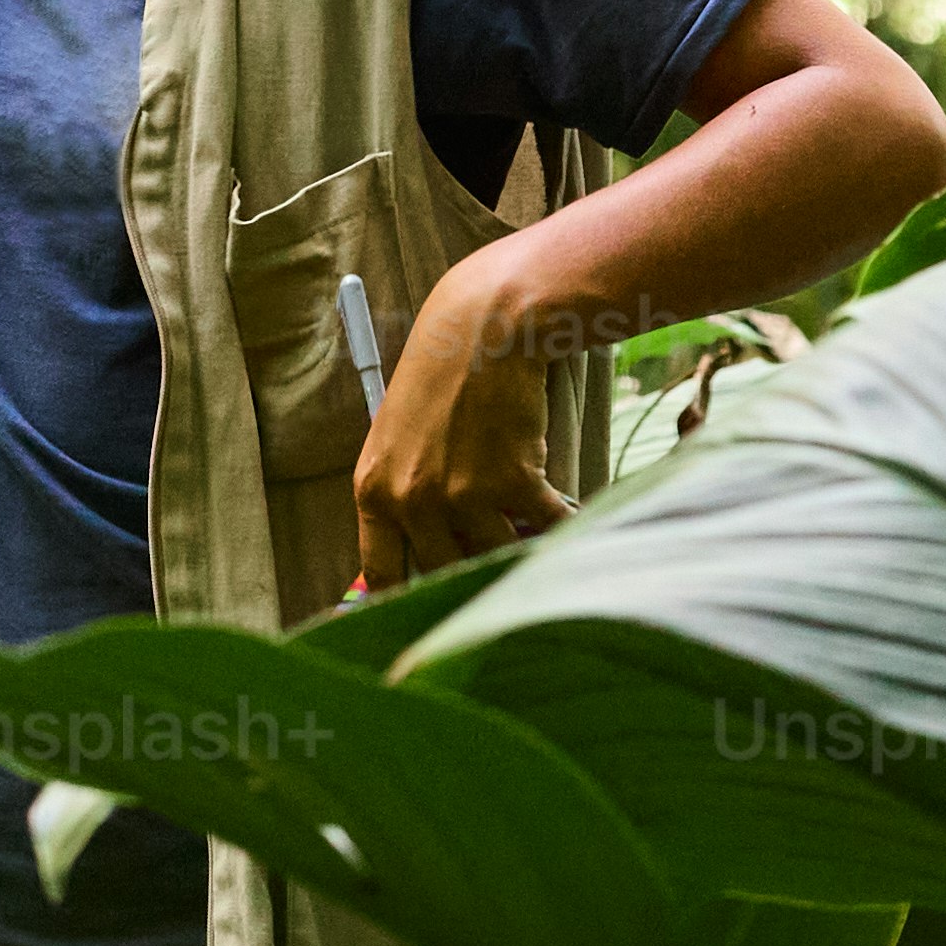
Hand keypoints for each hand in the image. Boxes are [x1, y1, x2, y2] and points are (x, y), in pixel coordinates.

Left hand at [352, 253, 573, 585]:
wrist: (481, 329)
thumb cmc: (438, 380)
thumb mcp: (396, 441)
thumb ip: (402, 498)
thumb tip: (424, 558)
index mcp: (374, 491)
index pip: (382, 575)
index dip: (407, 603)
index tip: (427, 616)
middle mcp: (412, 499)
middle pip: (444, 573)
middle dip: (471, 574)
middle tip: (493, 574)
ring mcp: (462, 494)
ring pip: (495, 555)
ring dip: (518, 551)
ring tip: (533, 542)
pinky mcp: (512, 481)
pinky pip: (544, 527)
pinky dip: (562, 526)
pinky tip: (570, 519)